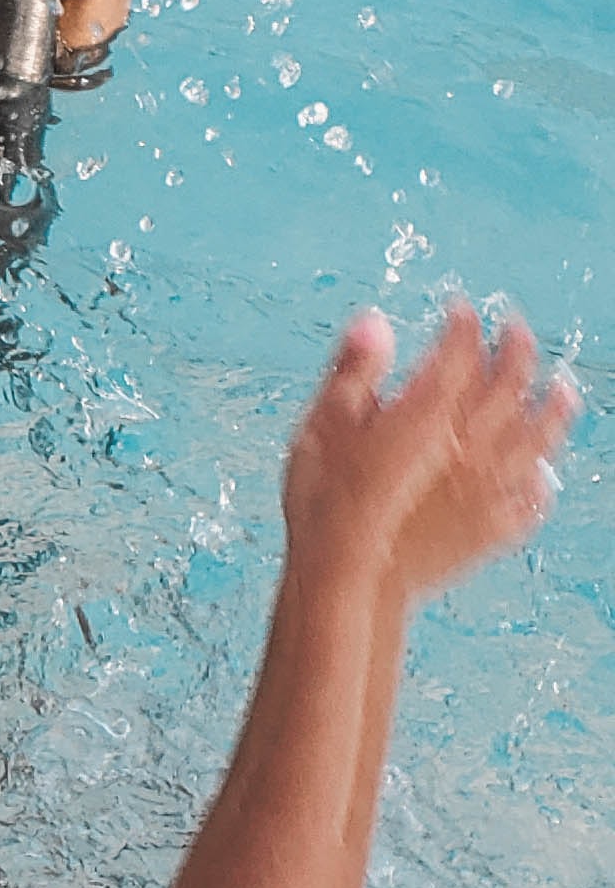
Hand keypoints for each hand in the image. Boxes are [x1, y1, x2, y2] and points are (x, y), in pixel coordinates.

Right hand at [283, 300, 575, 605]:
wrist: (348, 578)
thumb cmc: (329, 503)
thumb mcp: (325, 423)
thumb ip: (355, 369)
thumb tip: (375, 323)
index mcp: (429, 410)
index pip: (461, 351)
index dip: (464, 324)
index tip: (460, 310)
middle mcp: (470, 443)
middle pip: (510, 383)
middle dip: (517, 349)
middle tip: (515, 330)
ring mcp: (487, 487)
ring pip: (537, 436)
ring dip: (554, 406)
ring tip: (562, 387)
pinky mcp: (490, 528)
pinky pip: (532, 498)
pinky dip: (541, 479)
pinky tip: (541, 473)